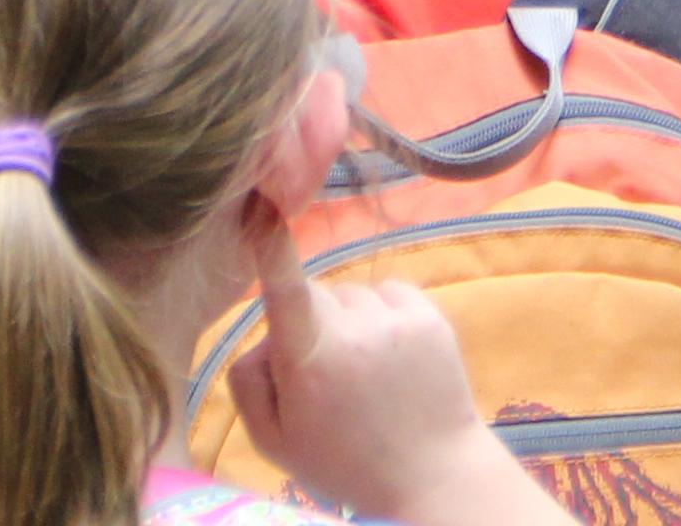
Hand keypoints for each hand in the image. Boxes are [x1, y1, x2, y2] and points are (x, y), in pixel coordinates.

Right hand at [227, 201, 545, 525]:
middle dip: (311, 323)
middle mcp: (354, 333)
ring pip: (352, 295)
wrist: (432, 477)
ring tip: (366, 376)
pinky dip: (385, 316)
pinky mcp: (431, 317)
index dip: (270, 245)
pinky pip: (390, 292)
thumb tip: (261, 336)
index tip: (261, 203)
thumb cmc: (343, 462)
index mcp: (308, 362)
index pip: (285, 290)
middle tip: (325, 376)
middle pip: (314, 295)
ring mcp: (397, 321)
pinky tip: (391, 359)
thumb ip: (248, 383)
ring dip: (351, 322)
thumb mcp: (274, 442)